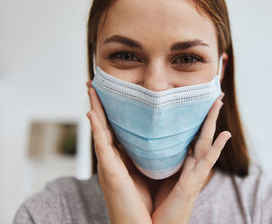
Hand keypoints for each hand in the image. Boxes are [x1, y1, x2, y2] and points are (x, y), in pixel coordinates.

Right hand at [86, 81, 152, 223]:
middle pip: (106, 126)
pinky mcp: (110, 174)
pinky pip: (102, 147)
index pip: (119, 128)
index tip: (113, 90)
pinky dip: (96, 129)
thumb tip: (164, 140)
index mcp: (125, 159)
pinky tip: (91, 113)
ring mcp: (110, 166)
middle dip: (100, 104)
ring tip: (91, 88)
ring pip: (100, 131)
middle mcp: (115, 160)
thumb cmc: (149, 206)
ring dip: (95, 109)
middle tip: (94, 82)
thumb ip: (155, 157)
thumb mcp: (156, 175)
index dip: (114, 110)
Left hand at [151, 93, 230, 223]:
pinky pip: (207, 162)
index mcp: (181, 162)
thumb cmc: (152, 204)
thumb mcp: (149, 173)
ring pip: (206, 141)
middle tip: (215, 93)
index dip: (194, 117)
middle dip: (208, 113)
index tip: (196, 100)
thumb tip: (139, 136)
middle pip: (201, 133)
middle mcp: (190, 165)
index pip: (190, 134)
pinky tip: (225, 135)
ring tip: (219, 101)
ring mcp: (194, 174)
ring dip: (213, 121)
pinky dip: (217, 148)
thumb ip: (150, 156)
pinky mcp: (193, 184)